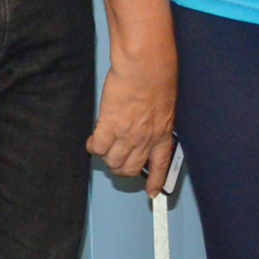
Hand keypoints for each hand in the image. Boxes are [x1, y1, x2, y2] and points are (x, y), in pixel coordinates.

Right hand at [88, 48, 177, 181]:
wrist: (145, 66)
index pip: (160, 166)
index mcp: (163, 133)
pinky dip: (92, 146)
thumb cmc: (158, 77)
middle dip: (122, 170)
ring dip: (106, 158)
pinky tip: (93, 139)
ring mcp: (126, 135)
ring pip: (112, 161)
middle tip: (116, 162)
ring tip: (103, 147)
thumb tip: (147, 128)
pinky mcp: (108, 126)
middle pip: (131, 168)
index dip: (156, 182)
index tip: (152, 192)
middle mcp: (145, 139)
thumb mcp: (165, 105)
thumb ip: (156, 121)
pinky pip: (97, 148)